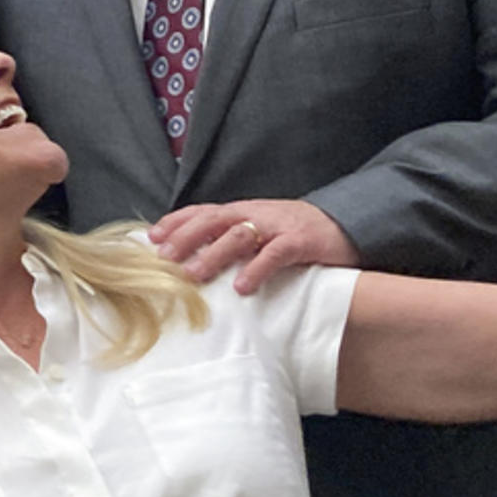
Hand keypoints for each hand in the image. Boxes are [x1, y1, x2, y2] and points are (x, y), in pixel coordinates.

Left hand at [149, 198, 361, 293]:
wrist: (346, 223)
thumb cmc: (293, 230)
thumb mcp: (258, 227)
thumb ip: (229, 235)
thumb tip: (191, 253)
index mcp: (241, 210)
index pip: (202, 212)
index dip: (176, 222)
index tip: (151, 238)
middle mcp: (254, 214)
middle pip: (212, 221)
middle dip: (185, 238)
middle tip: (163, 259)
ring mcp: (276, 226)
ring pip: (238, 236)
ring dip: (213, 255)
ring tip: (193, 275)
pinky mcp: (300, 241)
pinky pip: (274, 254)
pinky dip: (256, 269)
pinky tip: (242, 286)